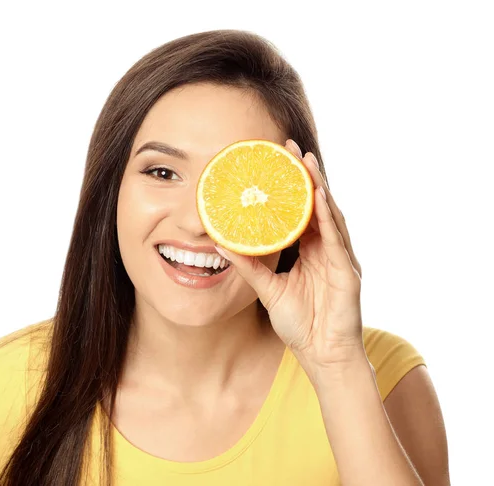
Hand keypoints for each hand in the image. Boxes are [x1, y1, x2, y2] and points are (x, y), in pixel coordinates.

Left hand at [215, 139, 364, 371]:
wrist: (323, 355)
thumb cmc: (302, 324)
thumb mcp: (269, 290)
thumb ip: (249, 266)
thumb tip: (222, 244)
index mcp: (310, 250)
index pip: (301, 211)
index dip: (291, 186)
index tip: (276, 162)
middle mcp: (327, 248)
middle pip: (317, 204)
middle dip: (305, 175)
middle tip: (290, 147)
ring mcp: (340, 258)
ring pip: (330, 214)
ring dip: (319, 186)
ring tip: (305, 161)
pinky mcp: (347, 272)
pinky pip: (337, 239)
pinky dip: (329, 217)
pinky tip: (319, 197)